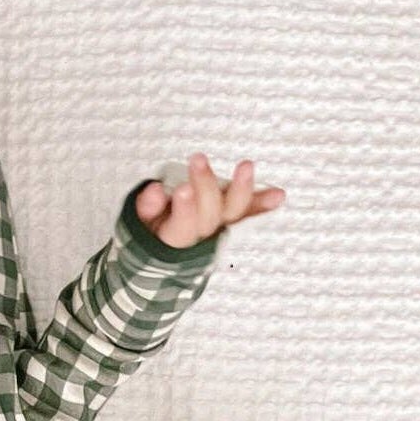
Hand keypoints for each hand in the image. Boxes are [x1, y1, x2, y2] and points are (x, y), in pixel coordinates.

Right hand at [134, 153, 283, 249]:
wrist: (170, 260)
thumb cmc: (154, 233)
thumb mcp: (141, 225)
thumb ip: (146, 209)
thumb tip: (156, 191)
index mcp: (175, 240)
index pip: (180, 228)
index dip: (184, 211)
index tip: (182, 190)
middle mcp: (203, 238)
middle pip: (208, 215)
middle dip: (204, 186)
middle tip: (197, 160)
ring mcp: (222, 230)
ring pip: (234, 212)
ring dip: (242, 190)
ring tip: (246, 166)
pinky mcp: (234, 222)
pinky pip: (250, 213)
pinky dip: (264, 204)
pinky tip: (278, 196)